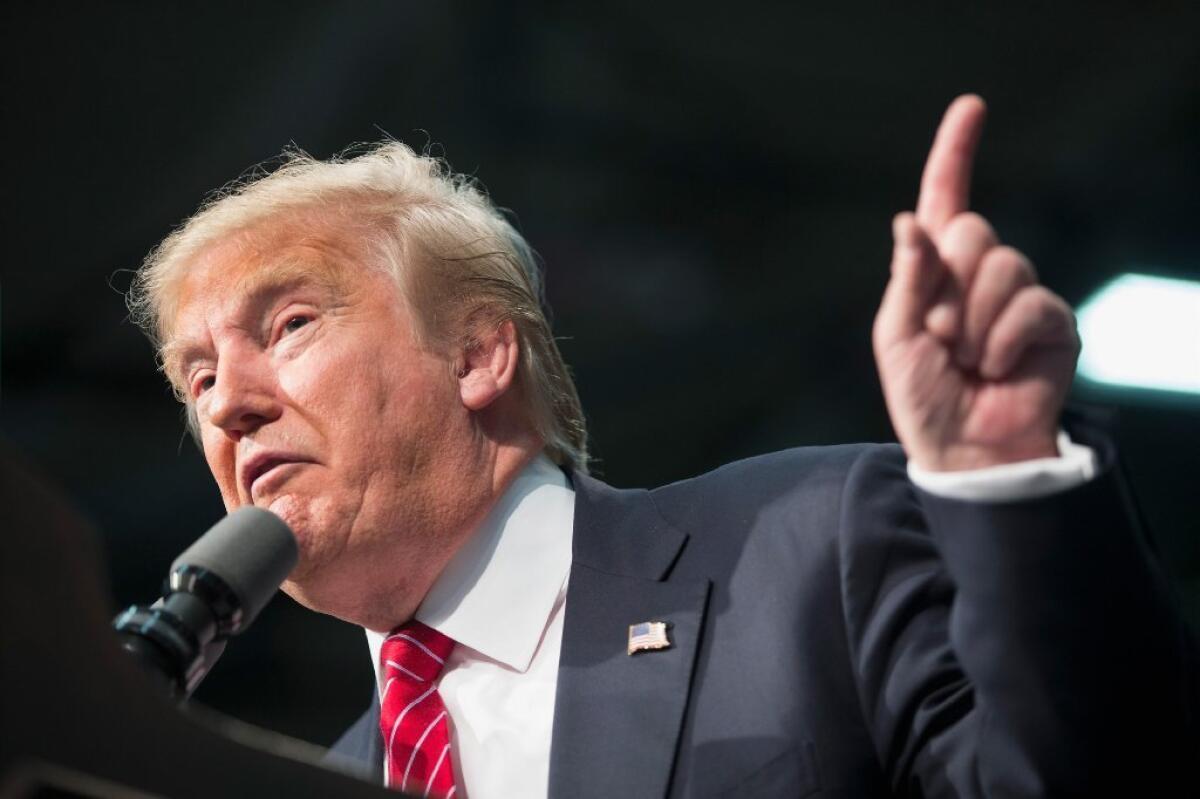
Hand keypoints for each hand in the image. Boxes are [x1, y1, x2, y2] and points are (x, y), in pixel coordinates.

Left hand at [872, 95, 1079, 471]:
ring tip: (966, 360)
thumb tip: (909, 219)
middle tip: (939, 339)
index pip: (946, 199)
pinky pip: (1030, 304)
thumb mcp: (895, 335)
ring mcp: (1019, 294)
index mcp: (934, 270)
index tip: (971, 107)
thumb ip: (907, 278)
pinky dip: (1001, 343)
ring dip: (972, 321)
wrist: (963, 449)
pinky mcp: (1053, 320)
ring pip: (1002, 265)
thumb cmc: (921, 396)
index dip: (955, 153)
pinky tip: (995, 370)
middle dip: (946, 291)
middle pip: (972, 231)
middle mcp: (979, 273)